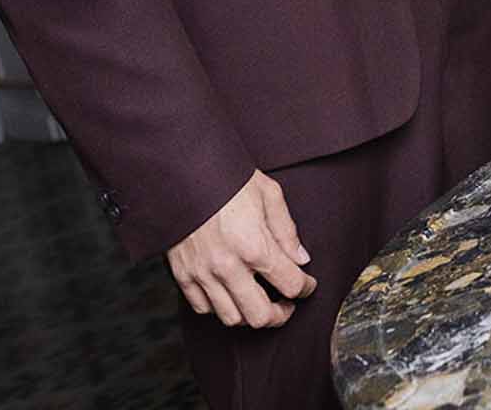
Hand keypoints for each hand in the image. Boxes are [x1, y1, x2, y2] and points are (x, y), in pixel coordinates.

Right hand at [167, 171, 315, 328]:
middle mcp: (228, 266)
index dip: (306, 288)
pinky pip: (204, 309)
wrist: (184, 172)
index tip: (307, 285)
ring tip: (259, 301)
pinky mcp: (183, 275)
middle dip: (280, 315)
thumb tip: (301, 259)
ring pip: (232, 319)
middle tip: (286, 305)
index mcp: (254, 245)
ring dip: (250, 315)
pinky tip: (230, 293)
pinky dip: (220, 307)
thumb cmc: (228, 178)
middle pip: (260, 317)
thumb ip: (287, 230)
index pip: (290, 284)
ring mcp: (203, 274)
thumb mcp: (268, 193)